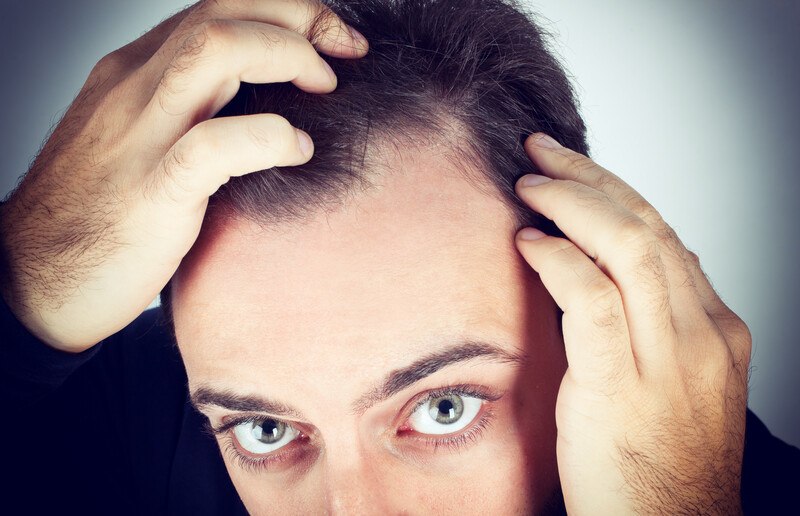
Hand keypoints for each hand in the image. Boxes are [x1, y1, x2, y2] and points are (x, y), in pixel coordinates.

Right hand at [0, 0, 367, 351]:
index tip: (332, 38)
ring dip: (287, 55)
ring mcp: (139, 137)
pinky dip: (267, 137)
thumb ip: (188, 110)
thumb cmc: (98, 214)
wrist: (30, 279)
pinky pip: (212, 146)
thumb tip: (261, 100)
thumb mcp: (140, 141)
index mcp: (133, 73)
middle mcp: (134, 90)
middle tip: (348, 51)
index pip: (216, 8)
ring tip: (325, 88)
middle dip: (300, 17)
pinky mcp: (149, 193)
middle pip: (223, 12)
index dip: (286, 10)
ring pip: (215, 51)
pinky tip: (297, 150)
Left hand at [514, 133, 750, 513]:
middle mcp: (701, 335)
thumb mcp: (671, 383)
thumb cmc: (657, 466)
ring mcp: (668, 360)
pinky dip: (559, 258)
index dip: (614, 193)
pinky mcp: (622, 387)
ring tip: (528, 183)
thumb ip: (657, 324)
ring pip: (628, 246)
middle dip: (590, 178)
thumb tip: (633, 270)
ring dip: (572, 202)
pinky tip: (529, 241)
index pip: (664, 236)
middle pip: (647, 226)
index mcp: (714, 331)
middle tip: (542, 153)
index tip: (572, 171)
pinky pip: (592, 299)